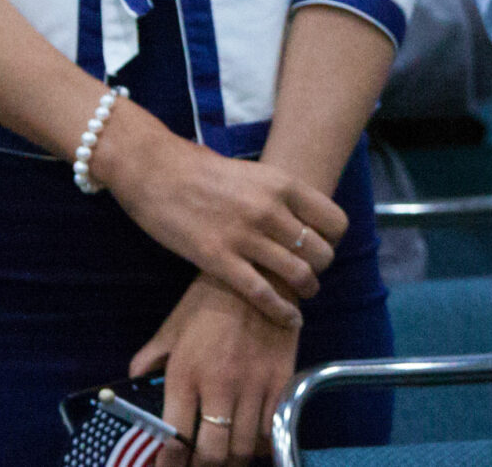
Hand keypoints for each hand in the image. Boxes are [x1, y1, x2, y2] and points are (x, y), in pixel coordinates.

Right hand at [99, 109, 346, 327]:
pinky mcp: (218, 259)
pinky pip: (261, 293)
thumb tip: (301, 220)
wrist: (156, 170)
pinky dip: (281, 311)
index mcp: (284, 184)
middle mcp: (271, 210)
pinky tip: (290, 320)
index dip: (334, 240)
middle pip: (321, 252)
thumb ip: (279, 196)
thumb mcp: (254, 174)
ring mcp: (246, 236)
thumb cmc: (202, 171)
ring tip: (302, 294)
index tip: (323, 247)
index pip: (335, 221)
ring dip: (306, 290)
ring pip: (298, 274)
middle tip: (310, 274)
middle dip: (320, 268)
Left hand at [134, 274, 300, 465]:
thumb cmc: (210, 300)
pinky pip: (272, 428)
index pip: (175, 439)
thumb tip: (135, 376)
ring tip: (225, 458)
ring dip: (232, 460)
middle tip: (199, 466)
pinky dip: (261, 444)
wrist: (262, 273)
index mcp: (185, 375)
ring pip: (243, 447)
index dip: (170, 465)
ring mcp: (254, 384)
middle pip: (212, 452)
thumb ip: (152, 356)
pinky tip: (252, 441)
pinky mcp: (282, 379)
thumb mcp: (173, 326)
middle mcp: (218, 386)